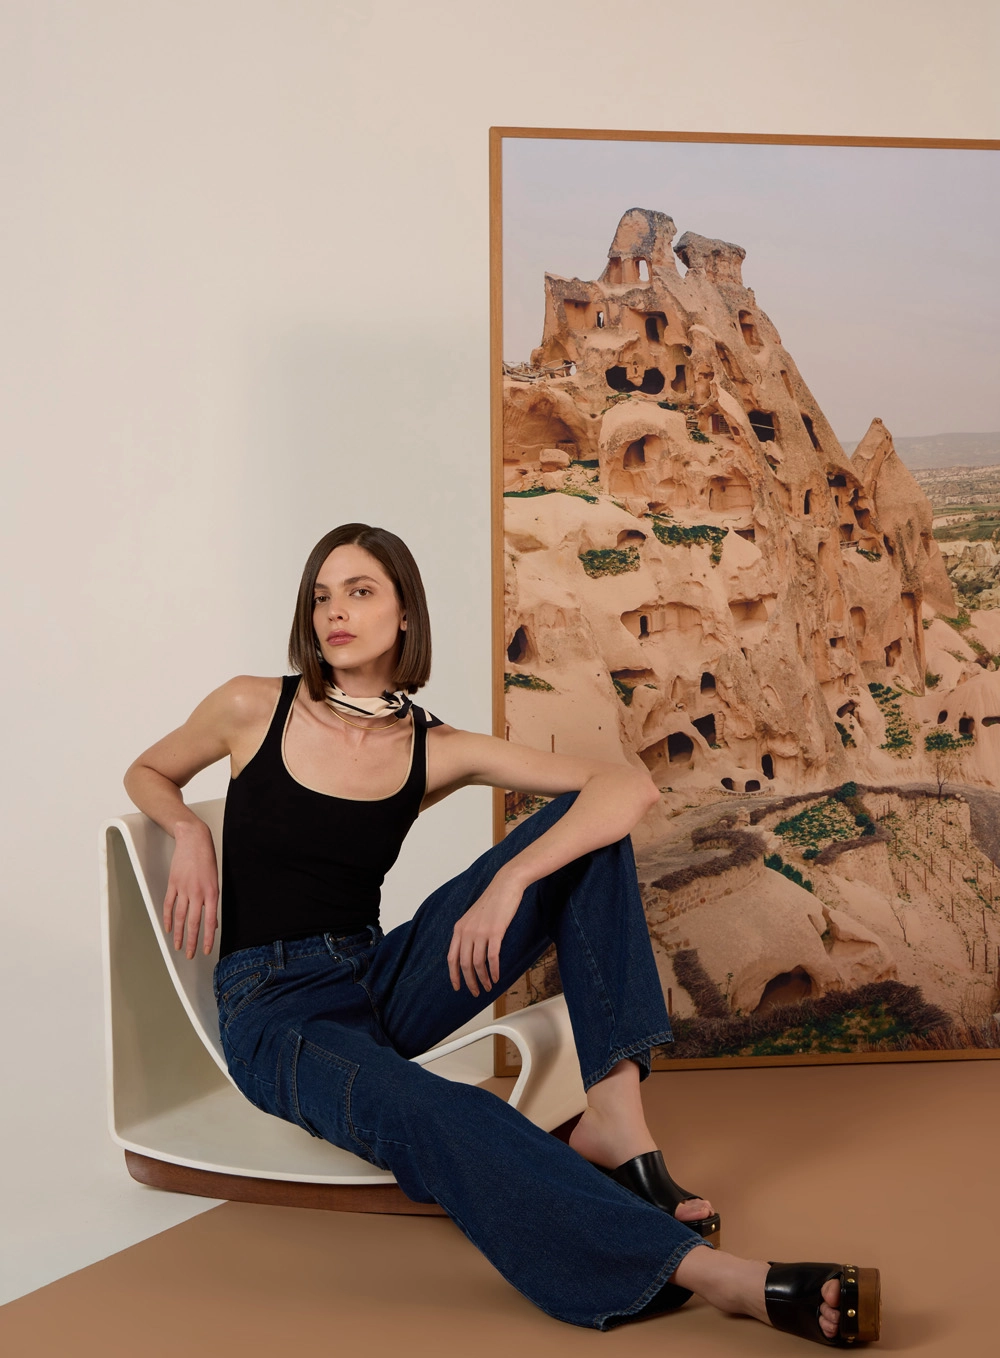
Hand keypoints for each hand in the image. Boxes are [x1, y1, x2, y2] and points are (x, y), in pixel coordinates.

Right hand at [163, 820, 219, 958]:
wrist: (194, 839)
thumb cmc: (207, 859)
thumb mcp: (215, 880)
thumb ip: (213, 901)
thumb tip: (213, 920)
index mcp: (212, 892)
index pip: (210, 921)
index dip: (208, 938)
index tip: (207, 950)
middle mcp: (198, 892)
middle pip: (193, 923)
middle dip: (192, 941)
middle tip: (190, 955)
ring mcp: (184, 888)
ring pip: (179, 917)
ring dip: (178, 934)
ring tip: (177, 946)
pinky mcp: (173, 884)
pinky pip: (169, 905)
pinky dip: (167, 918)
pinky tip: (167, 928)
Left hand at [447, 868, 524, 995]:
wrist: (505, 885)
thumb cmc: (492, 901)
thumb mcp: (473, 916)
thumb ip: (468, 932)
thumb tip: (468, 952)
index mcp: (459, 928)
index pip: (451, 957)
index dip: (453, 975)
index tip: (457, 987)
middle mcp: (466, 931)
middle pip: (464, 964)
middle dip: (469, 981)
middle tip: (475, 992)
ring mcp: (480, 932)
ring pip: (477, 963)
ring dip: (483, 979)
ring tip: (488, 987)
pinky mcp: (495, 932)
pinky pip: (492, 957)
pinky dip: (493, 970)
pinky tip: (496, 977)